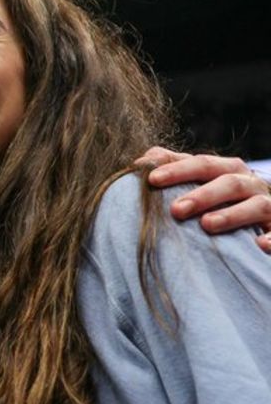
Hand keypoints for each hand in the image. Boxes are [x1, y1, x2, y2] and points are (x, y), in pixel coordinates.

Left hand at [138, 147, 270, 250]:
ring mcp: (270, 207)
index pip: (203, 165)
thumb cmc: (223, 202)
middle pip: (229, 182)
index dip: (178, 170)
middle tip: (176, 209)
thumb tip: (145, 158)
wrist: (260, 225)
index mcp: (229, 172)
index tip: (151, 179)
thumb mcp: (203, 183)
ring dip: (233, 214)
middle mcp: (251, 186)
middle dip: (203, 195)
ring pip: (256, 206)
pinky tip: (259, 245)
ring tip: (207, 224)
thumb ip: (178, 169)